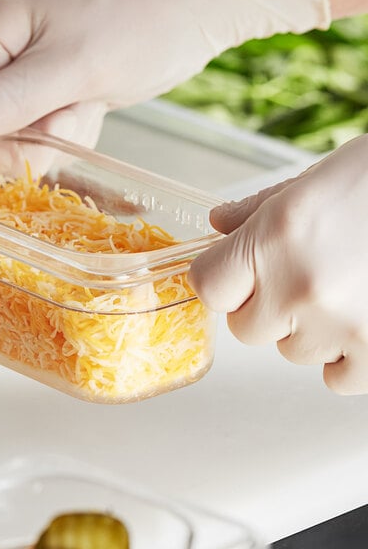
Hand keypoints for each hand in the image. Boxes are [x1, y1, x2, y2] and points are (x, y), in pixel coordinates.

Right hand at [0, 0, 328, 145]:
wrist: (195, 10)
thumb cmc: (141, 22)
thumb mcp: (74, 63)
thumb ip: (11, 97)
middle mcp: (8, 59)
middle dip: (9, 145)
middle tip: (51, 136)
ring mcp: (36, 80)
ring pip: (14, 137)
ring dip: (47, 142)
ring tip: (82, 111)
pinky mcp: (62, 96)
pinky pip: (49, 135)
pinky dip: (70, 136)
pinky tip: (92, 111)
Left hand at [189, 134, 367, 394]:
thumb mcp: (313, 180)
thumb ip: (256, 210)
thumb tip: (218, 224)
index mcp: (274, 238)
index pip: (207, 285)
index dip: (220, 280)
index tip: (235, 275)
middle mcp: (299, 288)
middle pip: (245, 327)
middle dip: (264, 307)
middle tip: (299, 277)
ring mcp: (340, 327)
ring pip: (290, 352)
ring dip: (307, 331)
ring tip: (344, 291)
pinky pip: (337, 378)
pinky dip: (346, 358)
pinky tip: (362, 320)